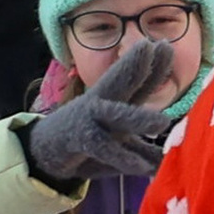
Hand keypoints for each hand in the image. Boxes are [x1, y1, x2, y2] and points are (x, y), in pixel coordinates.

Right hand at [22, 41, 176, 184]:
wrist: (44, 152)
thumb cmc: (87, 142)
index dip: (154, 66)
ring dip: (138, 118)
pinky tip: (142, 167)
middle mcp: (103, 105)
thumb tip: (170, 160)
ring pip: (115, 115)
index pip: (137, 81)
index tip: (167, 46)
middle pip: (122, 81)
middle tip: (163, 48)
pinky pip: (103, 148)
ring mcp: (90, 121)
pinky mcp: (80, 141)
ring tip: (163, 122)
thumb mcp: (119, 145)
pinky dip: (122, 157)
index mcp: (115, 102)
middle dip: (140, 65)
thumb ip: (143, 150)